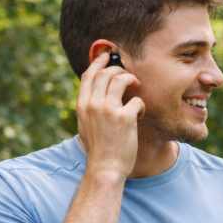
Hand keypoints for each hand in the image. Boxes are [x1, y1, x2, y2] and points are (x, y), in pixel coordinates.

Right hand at [75, 52, 144, 181]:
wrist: (106, 167)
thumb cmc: (99, 148)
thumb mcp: (85, 124)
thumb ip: (89, 106)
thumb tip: (97, 91)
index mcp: (82, 105)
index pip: (89, 75)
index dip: (98, 62)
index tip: (107, 55)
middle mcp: (93, 104)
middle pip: (105, 73)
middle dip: (119, 69)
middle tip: (128, 77)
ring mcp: (109, 110)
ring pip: (120, 79)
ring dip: (131, 79)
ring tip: (136, 86)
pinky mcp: (125, 117)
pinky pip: (137, 100)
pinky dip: (140, 105)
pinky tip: (139, 114)